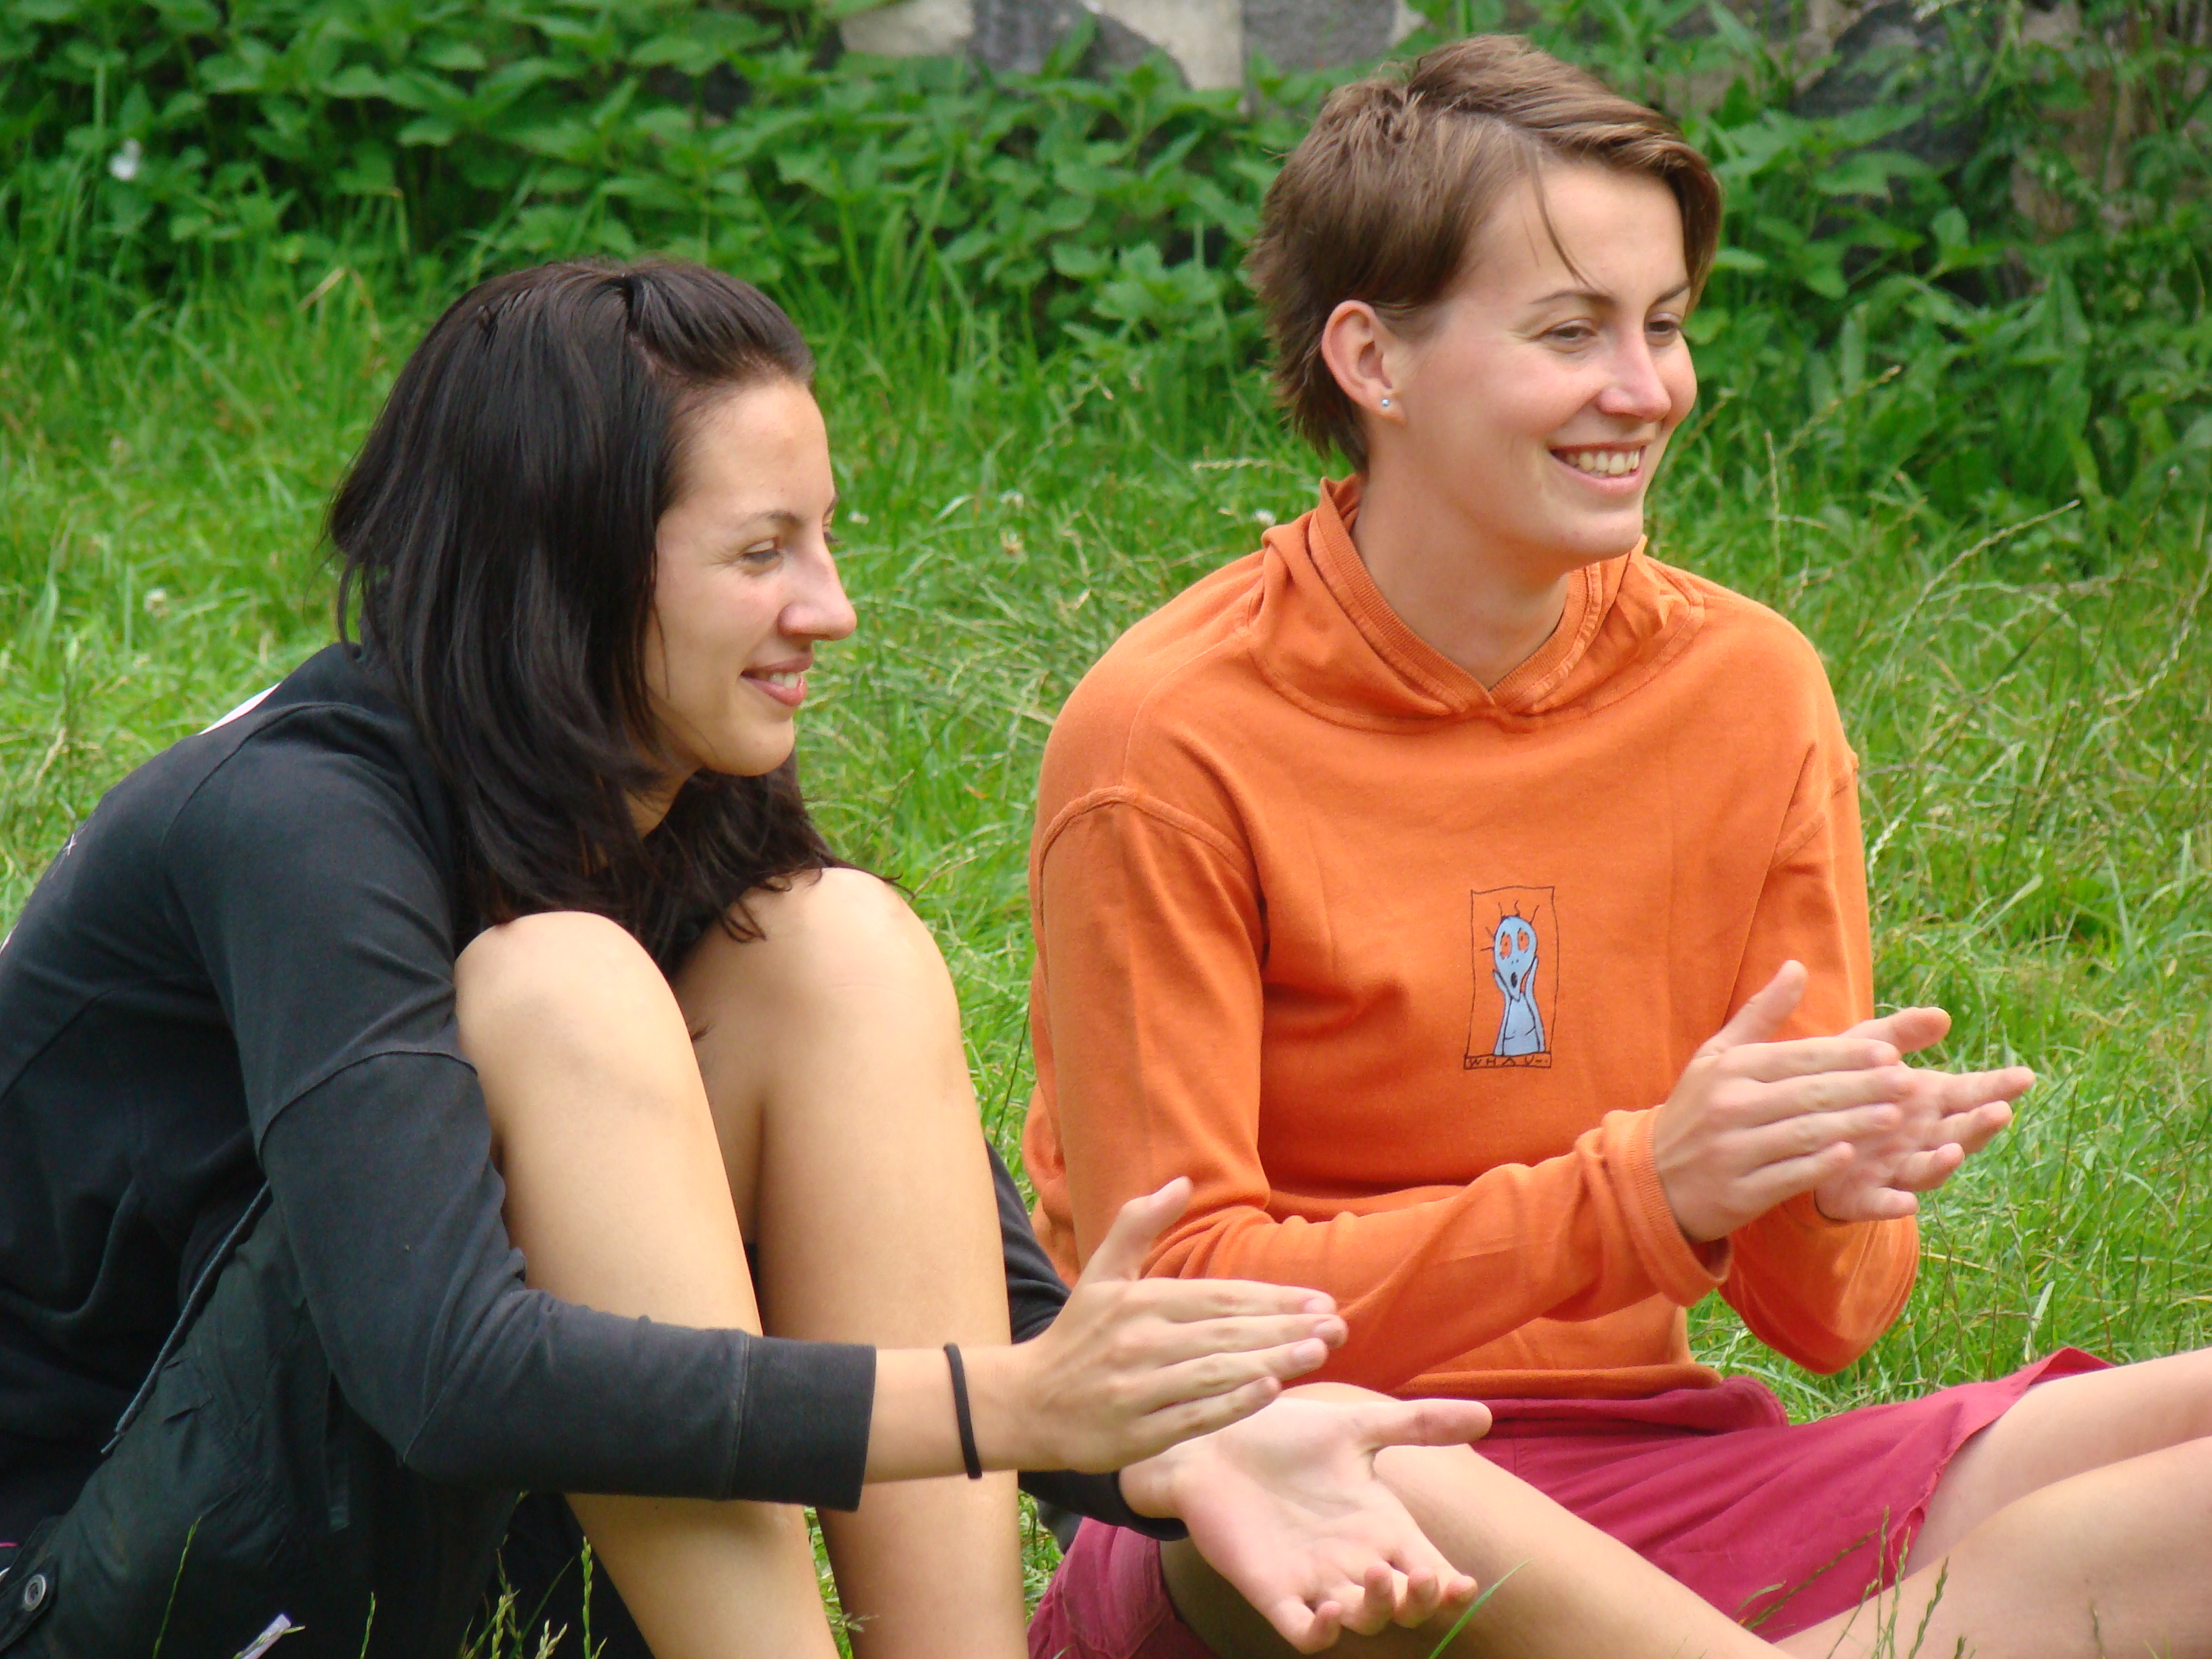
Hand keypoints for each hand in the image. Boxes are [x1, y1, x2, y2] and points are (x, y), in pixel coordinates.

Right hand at [965, 1178, 1347, 1473]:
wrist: (1025, 1403)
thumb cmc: (1075, 1338)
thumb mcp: (1101, 1275)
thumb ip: (1138, 1225)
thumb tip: (1180, 1181)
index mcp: (1140, 1301)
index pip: (1219, 1297)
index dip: (1272, 1298)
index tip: (1320, 1300)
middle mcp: (1140, 1341)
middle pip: (1226, 1333)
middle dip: (1286, 1328)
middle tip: (1338, 1326)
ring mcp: (1138, 1388)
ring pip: (1215, 1372)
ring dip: (1271, 1361)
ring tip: (1317, 1354)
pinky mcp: (1135, 1432)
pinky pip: (1192, 1416)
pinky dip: (1232, 1404)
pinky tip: (1269, 1392)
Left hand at [1119, 1392, 1490, 1653]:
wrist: (1212, 1439)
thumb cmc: (1284, 1436)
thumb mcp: (1354, 1427)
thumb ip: (1416, 1424)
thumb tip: (1486, 1414)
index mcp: (1379, 1526)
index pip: (1428, 1570)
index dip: (1450, 1587)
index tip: (1463, 1582)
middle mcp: (1352, 1560)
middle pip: (1403, 1606)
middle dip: (1420, 1602)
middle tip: (1425, 1578)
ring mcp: (1313, 1579)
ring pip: (1361, 1620)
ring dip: (1377, 1609)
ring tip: (1379, 1575)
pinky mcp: (1271, 1590)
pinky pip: (1302, 1632)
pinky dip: (1321, 1633)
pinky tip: (1329, 1610)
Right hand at [1653, 963, 1913, 1241]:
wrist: (1654, 1178)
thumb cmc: (1697, 1110)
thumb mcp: (1717, 1056)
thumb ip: (1761, 1013)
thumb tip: (1797, 967)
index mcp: (1730, 1068)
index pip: (1798, 1056)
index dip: (1847, 1055)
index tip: (1890, 1053)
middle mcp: (1729, 1105)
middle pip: (1808, 1093)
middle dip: (1862, 1087)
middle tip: (1907, 1082)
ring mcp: (1732, 1151)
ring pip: (1803, 1133)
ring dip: (1851, 1125)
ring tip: (1894, 1118)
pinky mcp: (1737, 1192)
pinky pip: (1785, 1176)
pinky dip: (1817, 1166)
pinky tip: (1850, 1157)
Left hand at [1807, 1005, 2029, 1221]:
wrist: (1800, 1126)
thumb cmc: (1846, 1085)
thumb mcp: (1867, 1049)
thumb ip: (1901, 1033)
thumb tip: (1942, 1015)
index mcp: (1929, 1101)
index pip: (1971, 1093)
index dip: (1998, 1087)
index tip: (2025, 1076)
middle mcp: (1921, 1138)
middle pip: (1958, 1133)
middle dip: (1980, 1125)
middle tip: (1999, 1111)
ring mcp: (1896, 1169)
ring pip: (1927, 1170)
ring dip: (1943, 1163)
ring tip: (1954, 1151)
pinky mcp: (1863, 1195)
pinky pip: (1881, 1203)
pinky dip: (1893, 1205)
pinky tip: (1906, 1203)